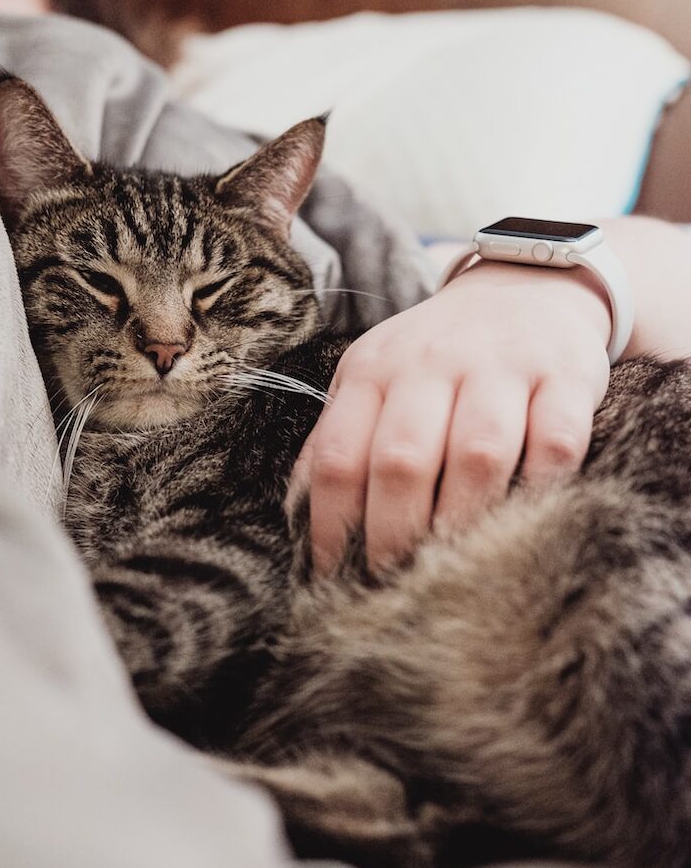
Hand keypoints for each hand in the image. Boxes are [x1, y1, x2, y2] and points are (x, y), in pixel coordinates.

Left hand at [290, 260, 611, 574]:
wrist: (528, 284)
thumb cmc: (439, 354)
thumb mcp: (376, 378)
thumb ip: (340, 437)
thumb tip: (301, 518)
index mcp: (373, 371)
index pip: (338, 456)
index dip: (330, 526)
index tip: (334, 576)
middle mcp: (431, 364)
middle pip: (401, 460)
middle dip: (393, 535)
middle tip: (395, 584)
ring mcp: (502, 367)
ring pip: (477, 454)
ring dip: (463, 521)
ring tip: (454, 568)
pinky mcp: (566, 376)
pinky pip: (555, 442)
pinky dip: (541, 488)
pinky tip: (528, 520)